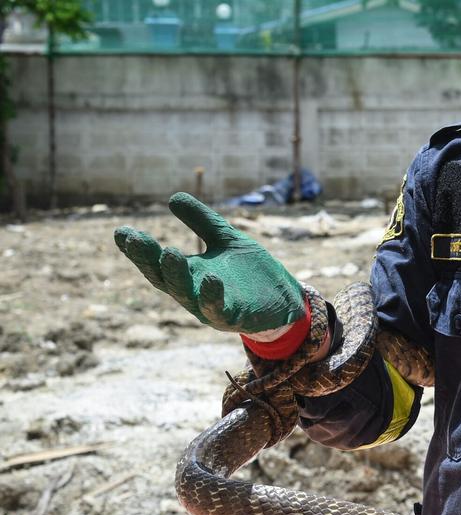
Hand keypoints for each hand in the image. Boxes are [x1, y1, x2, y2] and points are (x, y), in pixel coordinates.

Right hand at [114, 192, 304, 334]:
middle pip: (164, 278)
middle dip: (148, 259)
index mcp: (189, 274)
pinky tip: (211, 279)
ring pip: (186, 294)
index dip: (138, 249)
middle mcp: (193, 292)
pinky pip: (218, 309)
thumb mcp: (226, 240)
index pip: (157, 262)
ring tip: (170, 253)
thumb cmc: (250, 273)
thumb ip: (202, 222)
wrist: (285, 299)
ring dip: (176, 275)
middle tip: (135, 238)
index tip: (121, 231)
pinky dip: (212, 296)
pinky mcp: (233, 317)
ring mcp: (211, 307)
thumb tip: (173, 197)